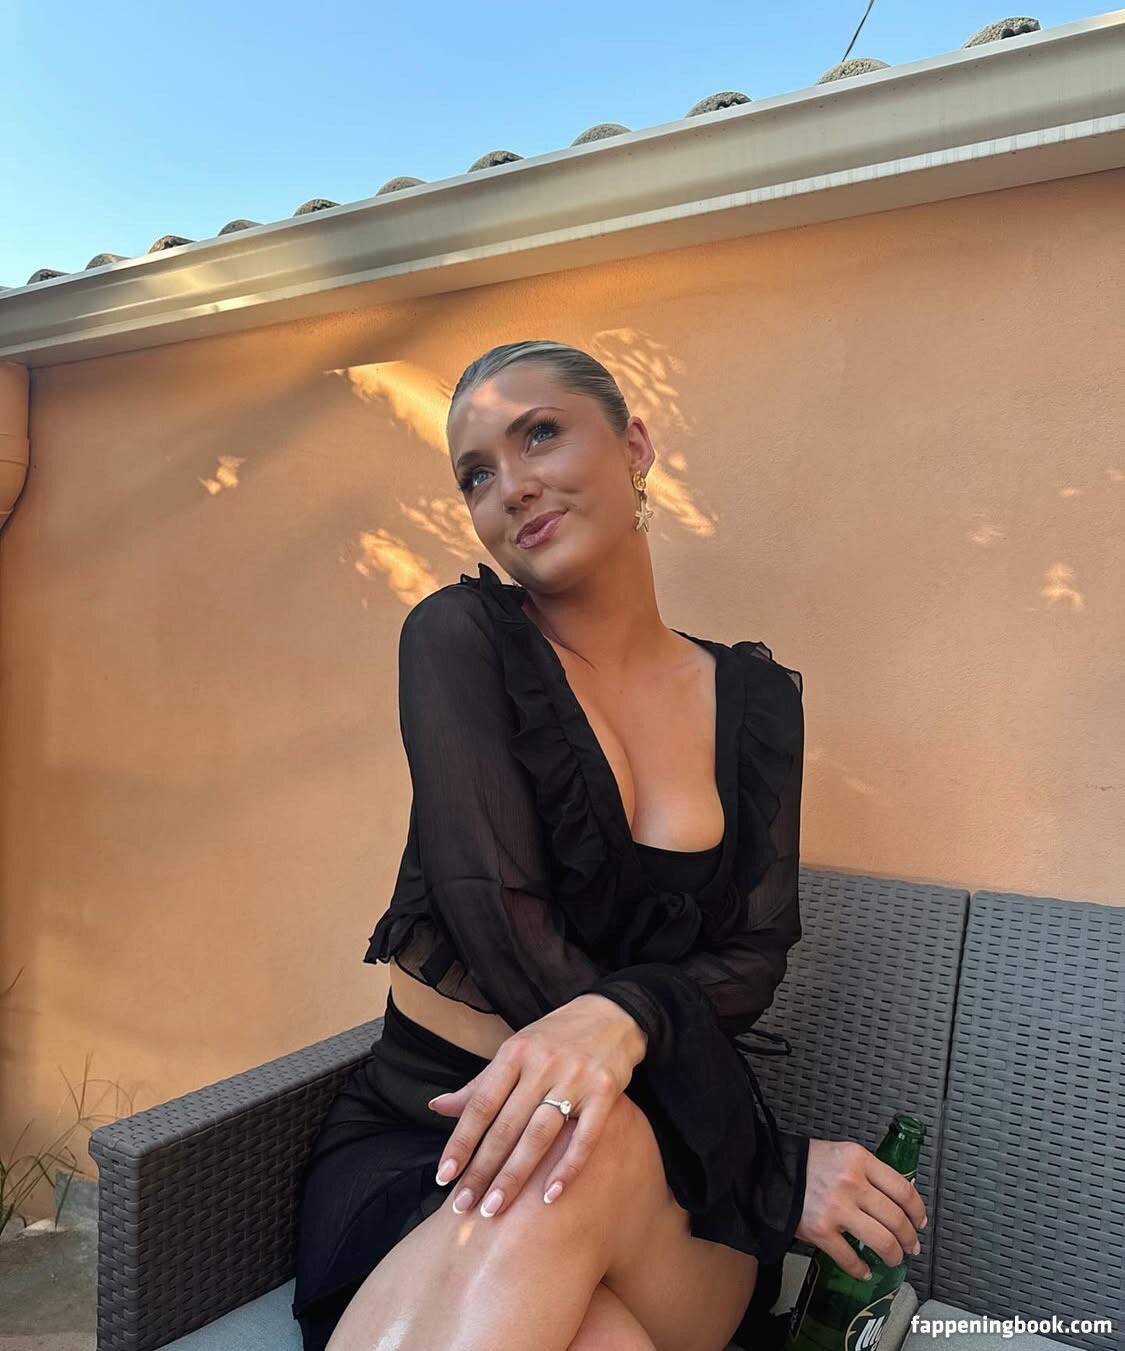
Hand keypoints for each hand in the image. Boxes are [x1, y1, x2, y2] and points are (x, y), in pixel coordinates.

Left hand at [427, 993, 645, 1218]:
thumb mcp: (515, 1050)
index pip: (481, 1104)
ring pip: (539, 1135)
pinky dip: (566, 1168)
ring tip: (494, 1207)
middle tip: (464, 1206)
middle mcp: (543, 1064)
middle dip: (482, 1169)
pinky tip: (548, 1196)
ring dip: (514, 1175)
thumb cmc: (555, 1038)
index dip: (461, 1142)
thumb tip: (437, 1107)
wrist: (613, 1015)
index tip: (444, 1176)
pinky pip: (584, 1137)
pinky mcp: (605, 1092)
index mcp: (515, 1052)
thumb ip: (479, 1084)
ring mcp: (576, 1078)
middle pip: (506, 1126)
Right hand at [796, 1139, 928, 1279]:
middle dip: (909, 1238)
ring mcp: (837, 1209)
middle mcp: (851, 1184)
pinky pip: (850, 1258)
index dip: (917, 1211)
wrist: (772, 1173)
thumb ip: (870, 1172)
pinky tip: (865, 1271)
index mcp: (859, 1160)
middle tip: (911, 1246)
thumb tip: (898, 1199)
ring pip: (881, 1240)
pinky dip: (861, 1269)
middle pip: (896, 1219)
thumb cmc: (808, 1163)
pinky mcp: (821, 1231)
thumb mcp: (844, 1155)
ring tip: (894, 1258)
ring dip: (893, 1255)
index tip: (920, 1222)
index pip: (903, 1190)